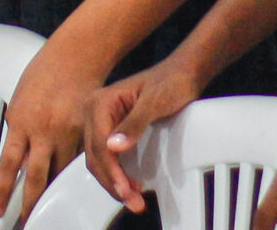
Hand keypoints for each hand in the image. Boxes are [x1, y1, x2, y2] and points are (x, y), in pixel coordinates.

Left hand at [0, 39, 104, 216]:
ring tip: (52, 209)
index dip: (1, 191)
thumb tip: (16, 156)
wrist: (76, 55)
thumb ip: (19, 129)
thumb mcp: (20, 101)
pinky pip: (80, 160)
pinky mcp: (87, 132)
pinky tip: (75, 184)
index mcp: (21, 122)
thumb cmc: (46, 72)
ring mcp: (68, 133)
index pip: (8, 165)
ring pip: (61, 173)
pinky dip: (76, 172)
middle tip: (27, 221)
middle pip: (36, 177)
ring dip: (55, 191)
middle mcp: (43, 131)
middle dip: (31, 204)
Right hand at [87, 55, 207, 212]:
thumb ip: (134, 123)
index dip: (111, 170)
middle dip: (112, 181)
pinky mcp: (110, 129)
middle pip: (95, 155)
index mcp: (100, 102)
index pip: (99, 143)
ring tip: (133, 199)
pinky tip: (128, 184)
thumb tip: (113, 147)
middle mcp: (94, 111)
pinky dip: (115, 173)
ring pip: (98, 159)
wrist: (182, 74)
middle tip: (132, 201)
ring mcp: (101, 121)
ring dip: (112, 181)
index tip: (126, 189)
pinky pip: (106, 156)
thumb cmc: (171, 82)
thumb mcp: (155, 102)